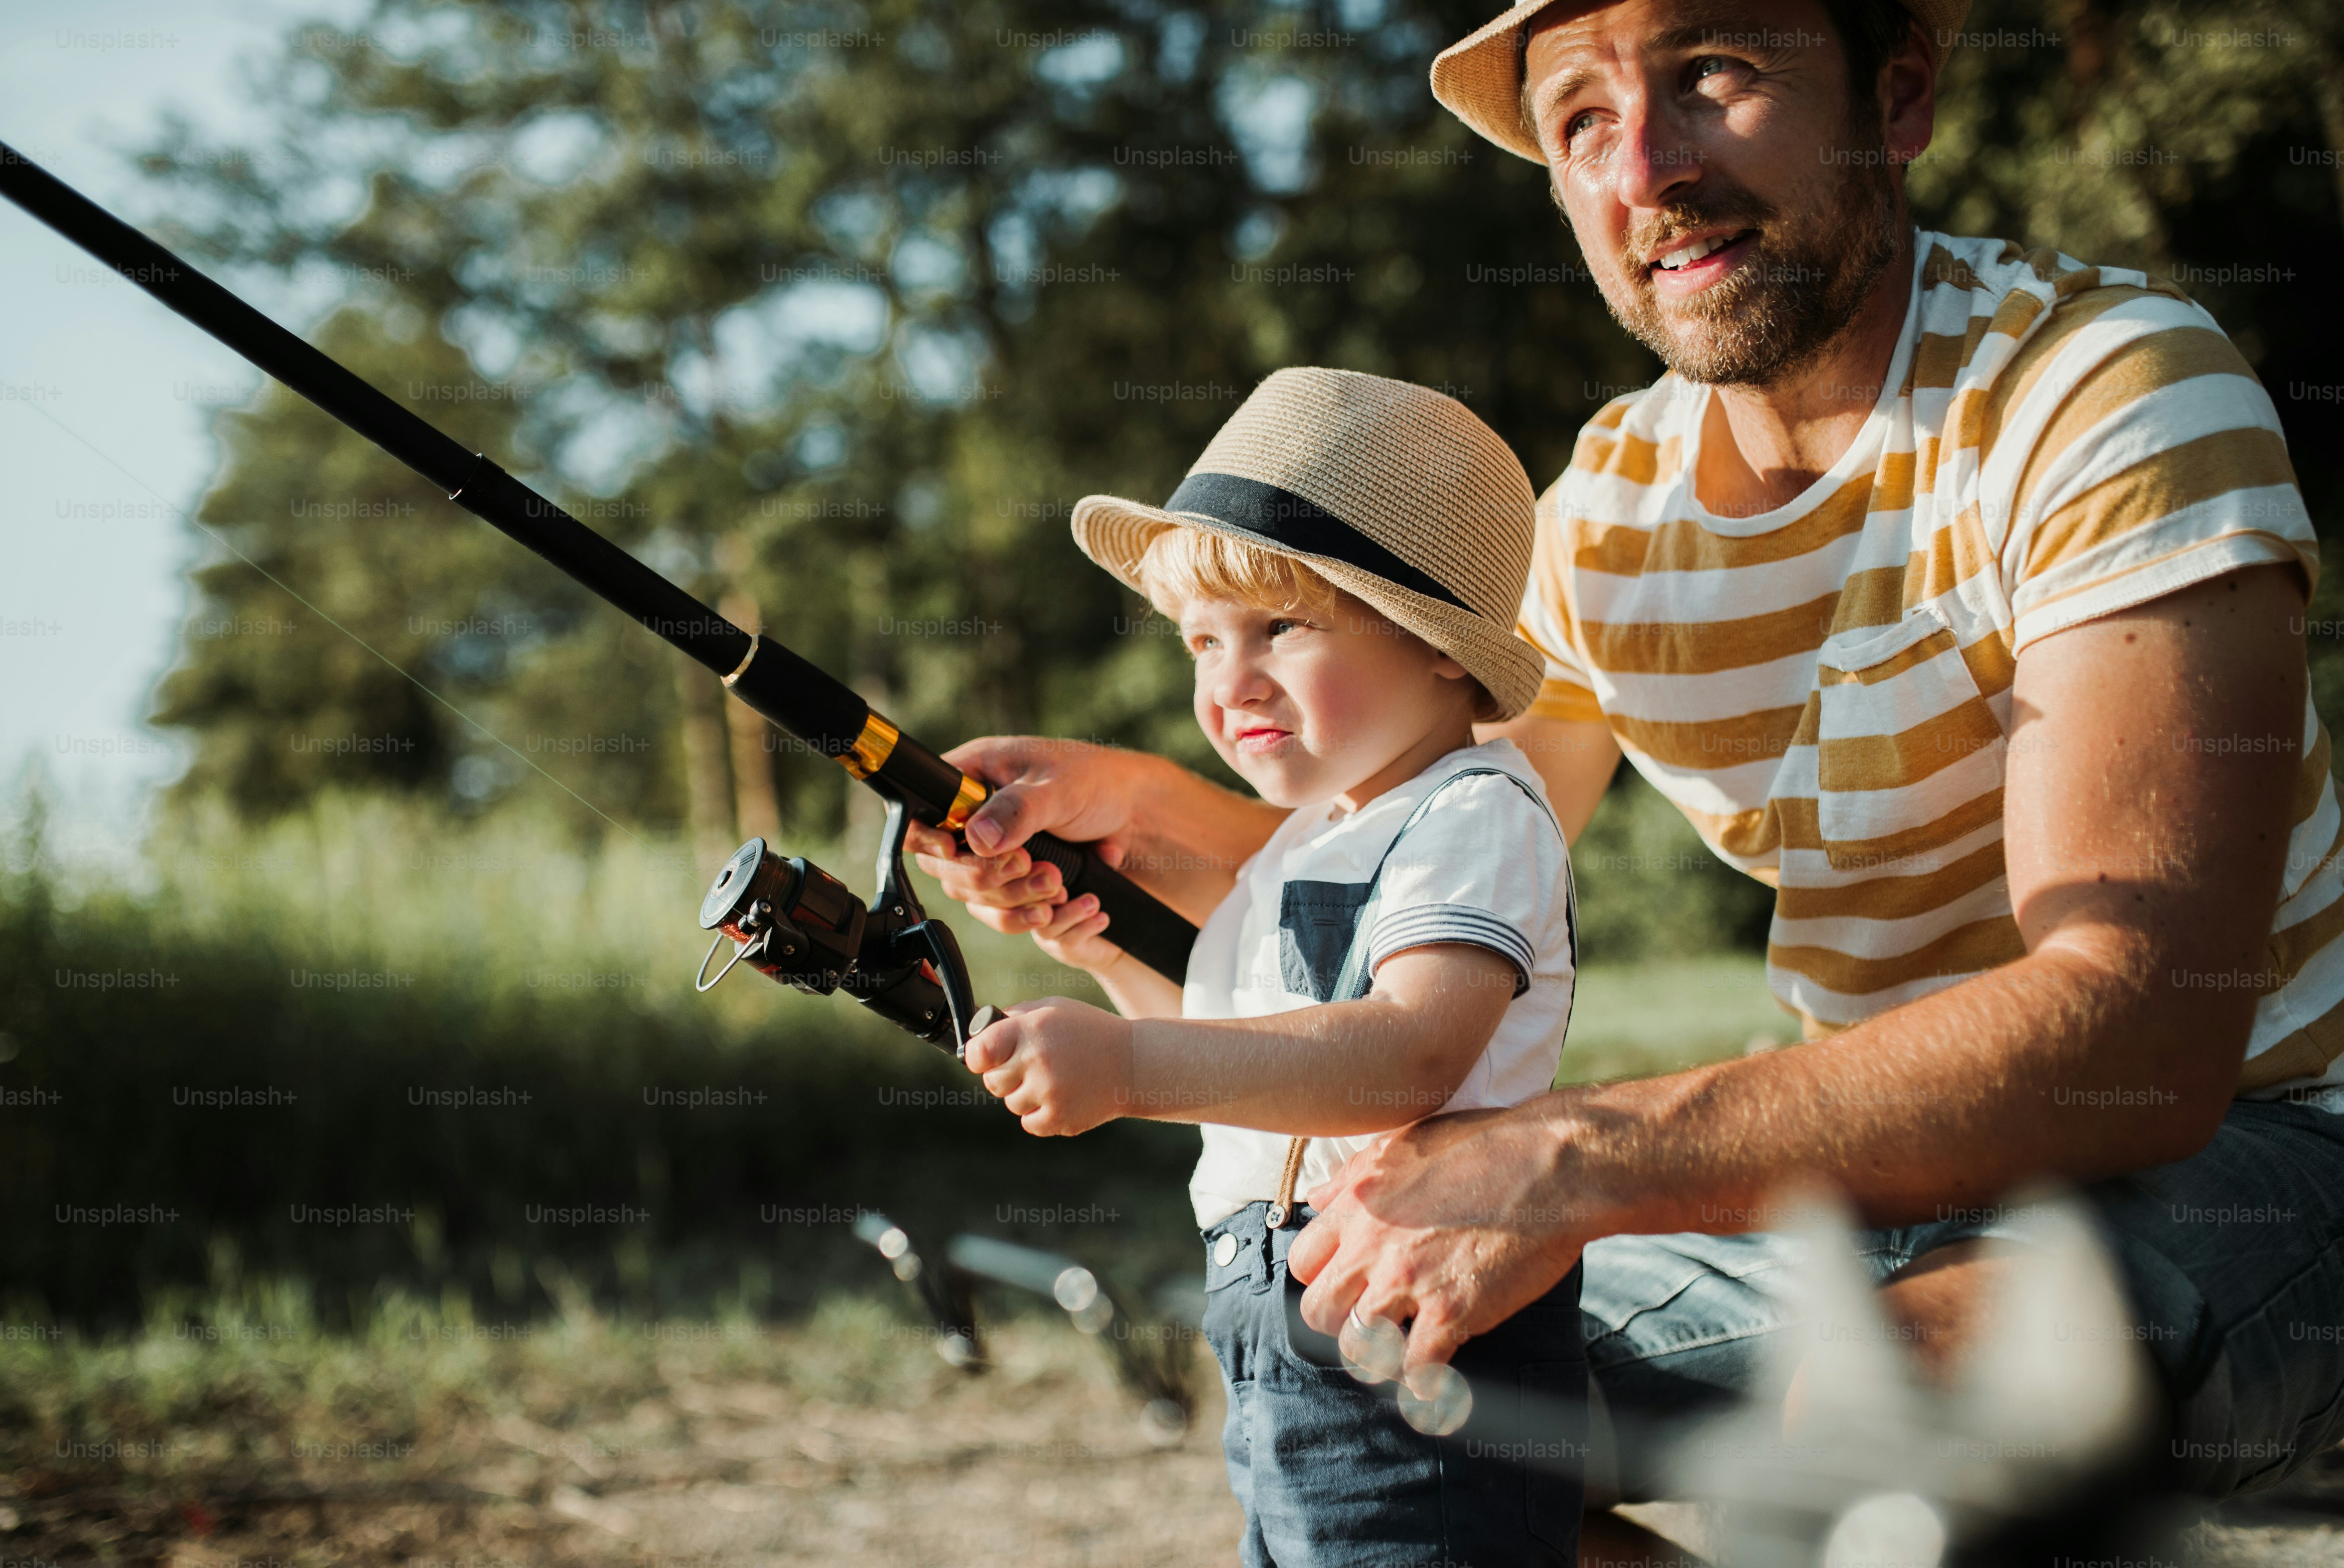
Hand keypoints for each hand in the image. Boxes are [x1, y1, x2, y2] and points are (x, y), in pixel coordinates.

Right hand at [904, 737, 1144, 938]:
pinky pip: (1003, 915)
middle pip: (944, 868)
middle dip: (988, 877)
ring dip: (1013, 900)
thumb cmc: (1098, 782)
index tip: (957, 851)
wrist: (1138, 817)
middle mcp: (974, 820)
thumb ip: (1018, 810)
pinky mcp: (1014, 885)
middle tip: (1030, 865)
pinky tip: (1062, 904)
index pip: (921, 816)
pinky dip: (1031, 917)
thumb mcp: (1060, 787)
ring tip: (1056, 884)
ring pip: (974, 898)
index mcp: (972, 779)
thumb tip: (977, 840)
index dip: (928, 840)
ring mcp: (993, 856)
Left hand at [963, 996, 1134, 1136]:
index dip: (978, 1057)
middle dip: (1006, 1074)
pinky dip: (1040, 1114)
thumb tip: (981, 1033)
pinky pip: (1029, 1123)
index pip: (979, 1052)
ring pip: (1011, 1103)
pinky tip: (1061, 1096)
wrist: (1134, 1063)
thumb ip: (1016, 1017)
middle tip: (1031, 1066)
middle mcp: (1037, 1061)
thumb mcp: (1054, 1008)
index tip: (984, 1058)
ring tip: (1055, 1079)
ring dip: (1026, 1094)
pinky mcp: (1059, 1118)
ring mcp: (1048, 1092)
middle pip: (992, 1081)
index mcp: (1032, 1029)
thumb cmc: (1090, 1032)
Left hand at [1287, 1101, 1592, 1371]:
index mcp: (1358, 1206)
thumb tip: (1319, 1197)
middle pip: (1318, 1313)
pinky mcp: (1452, 1311)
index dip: (1323, 1279)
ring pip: (1358, 1349)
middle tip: (1373, 1325)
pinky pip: (1417, 1371)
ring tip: (1403, 1355)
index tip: (1348, 1287)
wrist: (1552, 1165)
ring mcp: (1410, 1281)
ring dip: (1378, 1359)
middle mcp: (1372, 1247)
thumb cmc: (1487, 1146)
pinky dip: (1424, 1386)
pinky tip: (1437, 1383)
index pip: (1303, 1262)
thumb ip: (1355, 1176)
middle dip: (1340, 1325)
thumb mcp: (1404, 1144)